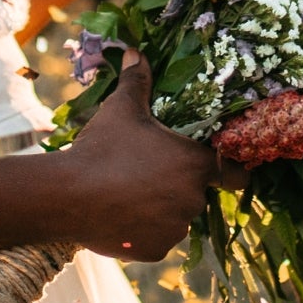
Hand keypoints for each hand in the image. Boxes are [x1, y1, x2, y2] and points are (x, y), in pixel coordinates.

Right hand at [57, 52, 235, 259]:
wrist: (67, 196)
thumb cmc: (102, 148)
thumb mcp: (122, 109)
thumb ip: (137, 81)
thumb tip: (136, 51)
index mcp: (194, 165)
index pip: (235, 174)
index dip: (231, 171)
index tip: (224, 169)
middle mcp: (192, 200)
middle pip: (197, 194)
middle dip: (180, 186)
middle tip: (149, 173)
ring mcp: (174, 229)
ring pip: (176, 218)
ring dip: (162, 209)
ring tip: (130, 193)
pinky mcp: (154, 251)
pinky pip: (156, 239)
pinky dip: (145, 231)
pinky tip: (122, 214)